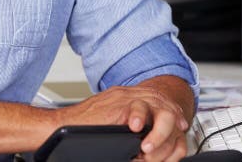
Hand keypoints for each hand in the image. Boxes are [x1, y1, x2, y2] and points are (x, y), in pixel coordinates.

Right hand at [55, 83, 190, 161]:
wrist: (59, 127)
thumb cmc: (82, 130)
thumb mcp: (113, 126)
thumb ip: (128, 126)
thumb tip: (144, 141)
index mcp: (129, 99)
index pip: (160, 100)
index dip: (174, 112)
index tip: (182, 125)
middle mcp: (129, 95)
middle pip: (163, 100)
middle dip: (174, 120)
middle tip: (176, 135)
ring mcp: (123, 97)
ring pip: (157, 104)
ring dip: (161, 129)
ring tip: (152, 146)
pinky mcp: (115, 103)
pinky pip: (137, 107)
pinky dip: (142, 119)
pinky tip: (138, 130)